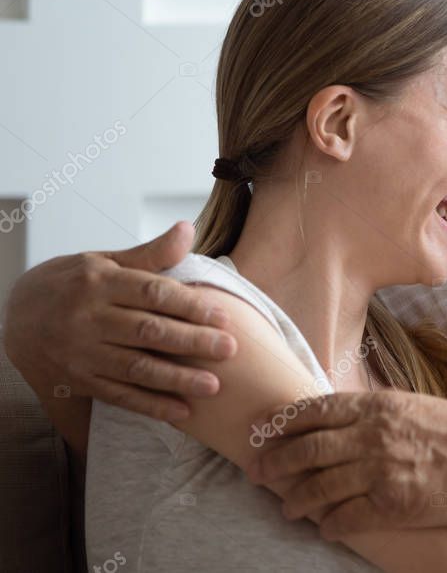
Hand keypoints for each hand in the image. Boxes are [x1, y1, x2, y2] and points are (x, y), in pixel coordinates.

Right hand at [2, 222, 236, 420]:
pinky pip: (119, 395)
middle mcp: (88, 318)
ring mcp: (81, 352)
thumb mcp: (106, 261)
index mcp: (99, 282)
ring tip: (214, 385)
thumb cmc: (75, 283)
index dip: (189, 305)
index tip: (223, 315)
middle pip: (147, 331)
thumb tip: (187, 229)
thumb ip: (150, 253)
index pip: (151, 293)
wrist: (17, 316)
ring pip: (135, 367)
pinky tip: (182, 411)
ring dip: (177, 379)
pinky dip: (151, 405)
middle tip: (230, 349)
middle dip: (192, 341)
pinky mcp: (78, 380)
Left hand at [246, 391, 446, 536]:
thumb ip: (369, 413)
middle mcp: (371, 436)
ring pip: (321, 487)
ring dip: (298, 500)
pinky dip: (330, 525)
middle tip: (257, 473)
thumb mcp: (407, 404)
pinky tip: (324, 528)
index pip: (314, 412)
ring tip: (288, 508)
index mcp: (374, 408)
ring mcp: (380, 471)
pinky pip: (348, 517)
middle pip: (308, 450)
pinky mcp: (392, 504)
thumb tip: (334, 418)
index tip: (263, 432)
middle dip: (276, 463)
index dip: (283, 423)